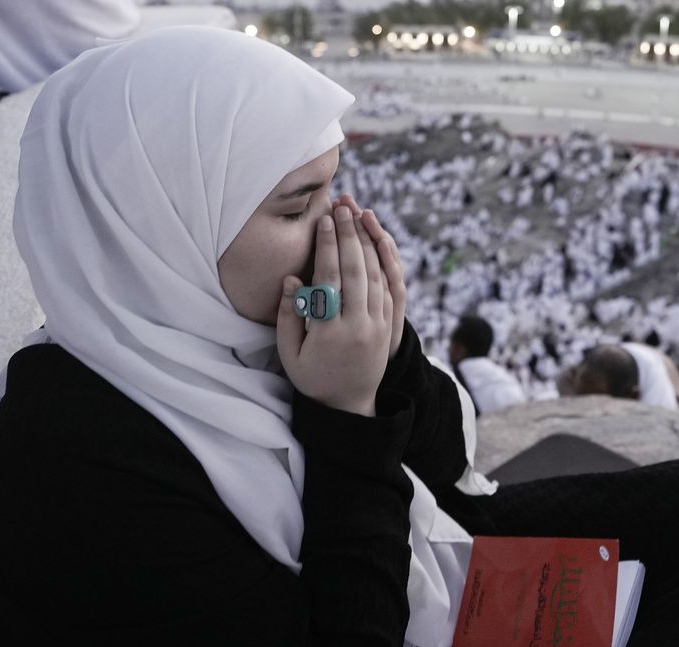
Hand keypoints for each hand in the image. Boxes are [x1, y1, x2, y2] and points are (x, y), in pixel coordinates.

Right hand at [276, 205, 392, 416]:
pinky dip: (385, 263)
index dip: (328, 247)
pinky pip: (390, 288)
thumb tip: (291, 278)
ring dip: (368, 243)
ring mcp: (379, 326)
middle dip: (349, 235)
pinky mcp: (390, 327)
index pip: (330, 279)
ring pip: (376, 276)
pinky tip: (376, 243)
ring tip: (358, 216)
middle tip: (341, 207)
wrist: (349, 406)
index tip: (324, 221)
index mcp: (331, 332)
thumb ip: (287, 316)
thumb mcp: (289, 354)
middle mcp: (359, 326)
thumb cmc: (312, 377)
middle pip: (356, 270)